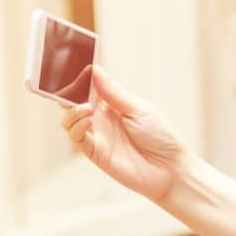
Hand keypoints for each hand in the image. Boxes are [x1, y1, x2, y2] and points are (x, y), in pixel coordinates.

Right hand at [60, 64, 192, 204]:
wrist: (169, 168)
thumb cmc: (160, 137)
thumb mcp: (138, 108)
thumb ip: (114, 92)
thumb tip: (95, 70)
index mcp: (113, 104)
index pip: (88, 87)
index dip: (78, 78)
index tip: (72, 67)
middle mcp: (102, 118)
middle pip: (74, 102)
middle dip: (66, 92)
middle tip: (67, 86)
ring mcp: (97, 135)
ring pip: (69, 119)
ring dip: (71, 110)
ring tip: (85, 107)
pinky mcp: (95, 152)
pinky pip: (76, 137)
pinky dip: (76, 126)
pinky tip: (87, 119)